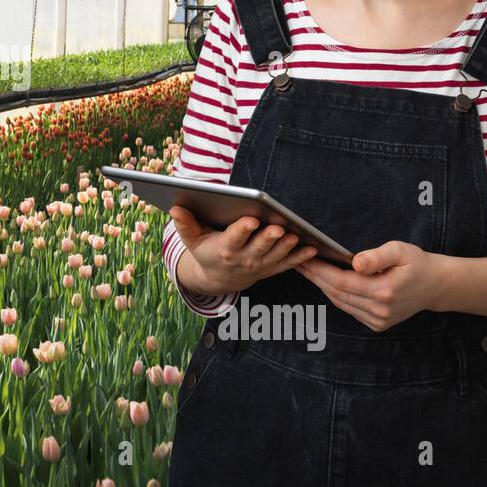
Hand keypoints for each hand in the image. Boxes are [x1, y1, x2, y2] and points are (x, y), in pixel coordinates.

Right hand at [170, 205, 317, 293]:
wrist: (219, 278)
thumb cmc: (206, 252)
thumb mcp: (192, 240)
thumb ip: (185, 224)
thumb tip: (174, 208)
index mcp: (225, 249)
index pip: (235, 238)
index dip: (242, 230)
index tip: (250, 219)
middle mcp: (244, 258)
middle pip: (259, 247)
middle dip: (268, 238)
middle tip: (278, 228)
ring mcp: (260, 265)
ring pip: (276, 255)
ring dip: (287, 247)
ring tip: (295, 236)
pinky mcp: (272, 268)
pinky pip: (288, 264)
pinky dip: (300, 257)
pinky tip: (312, 248)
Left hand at [295, 240, 447, 331]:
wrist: (436, 286)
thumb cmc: (417, 263)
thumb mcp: (400, 251)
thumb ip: (377, 257)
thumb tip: (355, 263)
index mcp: (384, 291)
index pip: (340, 281)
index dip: (319, 270)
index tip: (304, 257)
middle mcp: (380, 310)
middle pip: (336, 293)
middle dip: (315, 276)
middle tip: (297, 261)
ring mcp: (378, 320)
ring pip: (340, 302)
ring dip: (321, 286)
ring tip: (307, 269)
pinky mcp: (377, 324)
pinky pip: (349, 308)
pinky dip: (335, 295)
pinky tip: (325, 282)